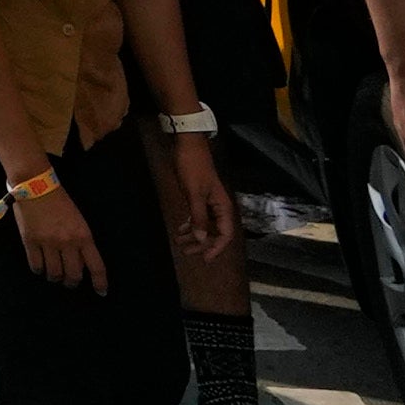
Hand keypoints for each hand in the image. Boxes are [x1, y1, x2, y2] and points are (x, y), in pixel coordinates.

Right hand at [9, 177, 99, 290]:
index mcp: (84, 236)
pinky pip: (36, 266)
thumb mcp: (78, 221)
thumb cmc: (60, 202)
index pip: (96, 266)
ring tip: (54, 275)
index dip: (100, 282)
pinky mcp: (30, 241)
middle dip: (72, 283)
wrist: (36, 186)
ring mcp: (48, 243)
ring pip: (54, 273)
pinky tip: (40, 268)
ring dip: (55, 278)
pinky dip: (39, 270)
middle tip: (70, 282)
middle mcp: (67, 242)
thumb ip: (80, 242)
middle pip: (73, 275)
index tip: (101, 292)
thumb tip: (79, 263)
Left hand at [159, 136, 237, 280]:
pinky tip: (180, 230)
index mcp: (223, 207)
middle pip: (215, 232)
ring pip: (205, 226)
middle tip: (186, 252)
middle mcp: (219, 207)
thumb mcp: (194, 193)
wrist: (187, 146)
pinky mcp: (199, 198)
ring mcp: (209, 203)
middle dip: (201, 244)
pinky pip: (198, 217)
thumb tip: (201, 239)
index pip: (225, 234)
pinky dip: (190, 225)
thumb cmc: (192, 168)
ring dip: (194, 236)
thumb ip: (198, 217)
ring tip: (179, 242)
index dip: (217, 248)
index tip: (205, 259)